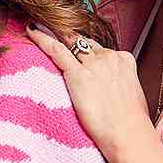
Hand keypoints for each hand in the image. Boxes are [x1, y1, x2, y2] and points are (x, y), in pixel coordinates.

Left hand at [26, 27, 157, 160]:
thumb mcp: (131, 96)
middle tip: (53, 34)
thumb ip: (118, 85)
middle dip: (70, 40)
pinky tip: (32, 31)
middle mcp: (109, 57)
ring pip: (70, 42)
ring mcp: (93, 64)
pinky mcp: (78, 74)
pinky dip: (42, 38)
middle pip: (84, 43)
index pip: (100, 48)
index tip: (76, 51)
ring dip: (56, 36)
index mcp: (124, 60)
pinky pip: (56, 50)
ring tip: (40, 27)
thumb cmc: (130, 124)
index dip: (86, 50)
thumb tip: (109, 91)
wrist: (128, 135)